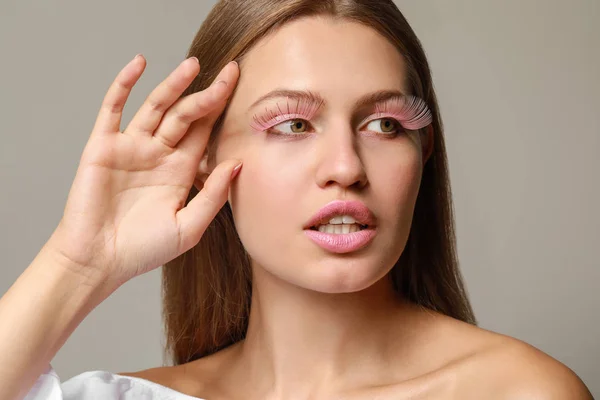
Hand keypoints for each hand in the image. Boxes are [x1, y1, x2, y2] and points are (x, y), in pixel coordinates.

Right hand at [44, 54, 240, 287]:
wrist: (99, 261)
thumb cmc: (143, 249)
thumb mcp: (189, 226)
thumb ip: (213, 195)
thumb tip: (237, 163)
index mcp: (180, 170)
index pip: (205, 131)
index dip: (221, 109)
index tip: (240, 85)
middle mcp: (158, 154)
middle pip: (186, 115)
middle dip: (208, 95)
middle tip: (230, 72)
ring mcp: (131, 147)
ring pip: (156, 106)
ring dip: (174, 85)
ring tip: (193, 65)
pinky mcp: (103, 146)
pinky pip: (114, 109)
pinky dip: (124, 84)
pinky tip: (140, 63)